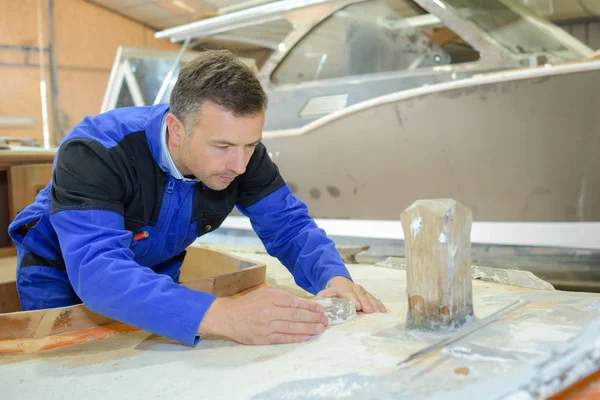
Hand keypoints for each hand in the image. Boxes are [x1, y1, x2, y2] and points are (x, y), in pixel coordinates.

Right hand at [198, 288, 327, 344]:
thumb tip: (301, 302)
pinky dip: (296, 338)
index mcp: (271, 298)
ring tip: (320, 329)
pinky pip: (283, 338)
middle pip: (296, 315)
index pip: (295, 302)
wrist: (228, 317)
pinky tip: (306, 337)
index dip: (310, 306)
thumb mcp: (264, 293)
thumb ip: (281, 297)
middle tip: (325, 320)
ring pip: (292, 327)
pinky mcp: (264, 338)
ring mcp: (267, 326)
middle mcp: (270, 312)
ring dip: (309, 328)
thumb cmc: (248, 304)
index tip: (321, 309)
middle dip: (313, 318)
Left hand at [317, 276, 386, 312]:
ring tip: (379, 313)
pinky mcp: (368, 295)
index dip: (353, 299)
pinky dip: (379, 304)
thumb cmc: (334, 292)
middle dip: (366, 303)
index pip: (348, 293)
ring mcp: (362, 291)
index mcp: (343, 289)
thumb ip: (323, 297)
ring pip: (369, 297)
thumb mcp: (326, 293)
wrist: (341, 283)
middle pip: (361, 296)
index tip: (357, 306)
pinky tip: (383, 311)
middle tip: (370, 311)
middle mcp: (354, 288)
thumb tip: (319, 301)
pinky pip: (374, 299)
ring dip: (374, 305)